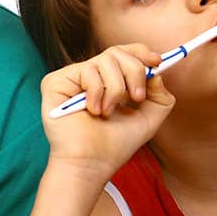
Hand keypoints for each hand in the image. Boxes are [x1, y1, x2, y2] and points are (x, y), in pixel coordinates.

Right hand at [39, 43, 174, 181]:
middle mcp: (90, 76)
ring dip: (115, 89)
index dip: (141, 52)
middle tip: (136, 97)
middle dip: (134, 72)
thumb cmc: (115, 145)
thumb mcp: (149, 119)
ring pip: (105, 60)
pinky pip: (86, 70)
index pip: (124, 53)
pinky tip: (92, 110)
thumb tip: (156, 73)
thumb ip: (160, 95)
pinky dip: (96, 91)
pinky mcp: (56, 81)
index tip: (157, 62)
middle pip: (117, 52)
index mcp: (109, 81)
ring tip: (108, 112)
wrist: (92, 163)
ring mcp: (73, 78)